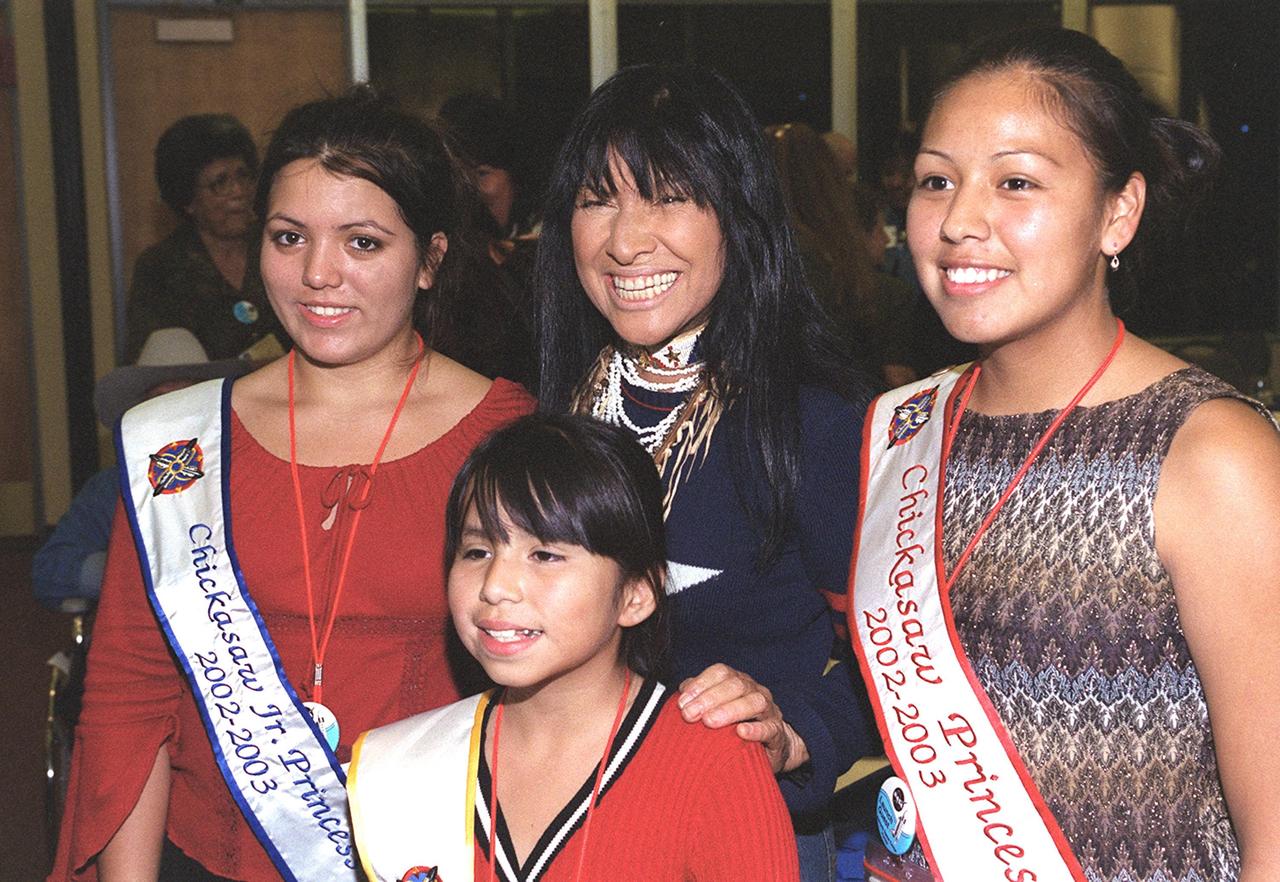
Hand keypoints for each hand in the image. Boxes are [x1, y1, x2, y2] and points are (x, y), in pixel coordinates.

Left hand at [678, 663, 809, 773]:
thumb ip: (700, 699)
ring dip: (730, 710)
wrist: (773, 747)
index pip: (721, 672)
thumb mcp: (717, 710)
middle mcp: (755, 691)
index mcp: (739, 682)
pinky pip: (770, 728)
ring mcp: (769, 711)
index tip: (682, 702)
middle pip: (736, 685)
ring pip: (755, 702)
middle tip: (690, 715)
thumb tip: (681, 695)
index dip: (701, 683)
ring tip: (710, 722)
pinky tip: (741, 732)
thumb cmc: (738, 726)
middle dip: (710, 698)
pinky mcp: (778, 733)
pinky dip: (756, 730)